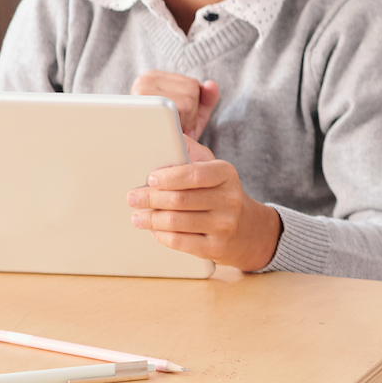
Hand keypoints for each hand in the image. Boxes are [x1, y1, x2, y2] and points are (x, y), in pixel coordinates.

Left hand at [129, 134, 282, 271]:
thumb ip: (191, 152)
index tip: (150, 179)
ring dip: (150, 218)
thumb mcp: (214, 168)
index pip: (195, 174)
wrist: (248, 229)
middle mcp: (229, 200)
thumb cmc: (221, 193)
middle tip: (133, 197)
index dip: (169, 177)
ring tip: (137, 216)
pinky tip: (153, 230)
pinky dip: (160, 235)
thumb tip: (167, 134)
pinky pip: (180, 241)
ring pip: (176, 222)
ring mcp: (224, 226)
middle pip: (180, 200)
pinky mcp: (215, 248)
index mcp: (226, 174)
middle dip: (150, 198)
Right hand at [132, 71, 217, 138]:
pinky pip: (176, 114)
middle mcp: (145, 80)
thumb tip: (211, 85)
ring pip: (187, 102)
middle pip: (191, 92)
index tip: (178, 120)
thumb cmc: (169, 135)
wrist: (147, 158)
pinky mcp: (141, 107)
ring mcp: (140, 92)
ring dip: (184, 122)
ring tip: (168, 130)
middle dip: (189, 115)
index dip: (193, 107)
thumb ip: (207, 98)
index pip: (192, 85)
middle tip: (173, 128)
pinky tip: (164, 133)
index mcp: (154, 77)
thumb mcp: (192, 114)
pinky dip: (177, 126)